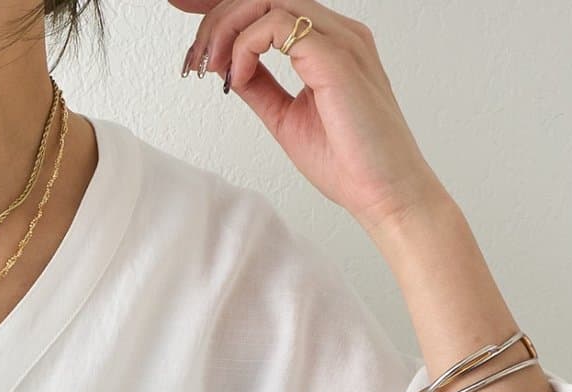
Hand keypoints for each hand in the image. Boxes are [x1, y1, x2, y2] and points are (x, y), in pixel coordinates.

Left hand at [170, 1, 448, 237]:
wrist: (384, 192)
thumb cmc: (349, 162)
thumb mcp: (286, 118)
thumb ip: (261, 88)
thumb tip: (231, 70)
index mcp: (328, 42)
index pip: (271, 3)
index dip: (223, 5)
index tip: (188, 19)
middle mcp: (336, 31)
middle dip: (216, 18)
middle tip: (195, 60)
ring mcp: (340, 38)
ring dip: (226, 29)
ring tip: (209, 67)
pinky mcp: (336, 56)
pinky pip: (278, 23)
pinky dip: (245, 47)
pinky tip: (236, 77)